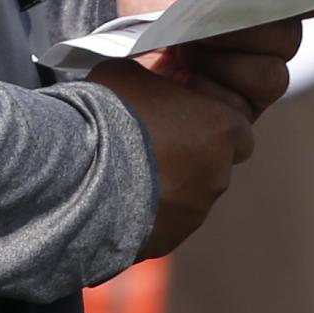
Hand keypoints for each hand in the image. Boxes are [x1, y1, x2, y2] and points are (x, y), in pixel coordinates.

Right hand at [88, 56, 252, 259]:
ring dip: (168, 183)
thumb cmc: (109, 112)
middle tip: (151, 141)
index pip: (236, 129)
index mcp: (222, 129)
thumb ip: (155, 79)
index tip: (182, 117)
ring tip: (126, 170)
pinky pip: (165, 221)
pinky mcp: (169, 240)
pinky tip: (116, 196)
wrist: (77, 173)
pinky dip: (149, 210)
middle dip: (189, 154)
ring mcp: (195, 212)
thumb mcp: (131, 72)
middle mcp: (219, 175)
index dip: (209, 122)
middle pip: (214, 164)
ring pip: (190, 195)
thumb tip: (150, 81)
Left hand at [111, 0, 313, 119]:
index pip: (302, 3)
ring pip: (271, 78)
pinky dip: (213, 92)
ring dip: (229, 63)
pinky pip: (242, 109)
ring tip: (189, 51)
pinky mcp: (230, 115)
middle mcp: (261, 43)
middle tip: (206, 28)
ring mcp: (249, 82)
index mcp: (256, 4)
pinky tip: (185, 78)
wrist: (108, 31)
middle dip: (249, 32)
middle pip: (287, 41)